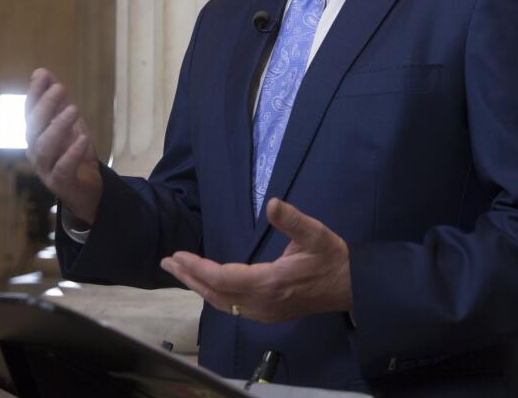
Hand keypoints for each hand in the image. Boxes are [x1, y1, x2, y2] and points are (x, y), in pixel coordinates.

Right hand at [25, 68, 102, 225]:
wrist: (86, 189)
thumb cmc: (74, 153)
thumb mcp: (70, 124)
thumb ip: (58, 102)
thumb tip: (43, 73)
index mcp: (35, 135)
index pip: (30, 111)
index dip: (35, 93)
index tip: (41, 74)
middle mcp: (35, 150)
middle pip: (34, 127)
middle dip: (45, 106)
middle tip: (59, 88)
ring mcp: (45, 168)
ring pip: (44, 147)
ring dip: (58, 127)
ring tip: (73, 110)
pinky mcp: (60, 182)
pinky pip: (63, 168)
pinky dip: (72, 153)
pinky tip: (83, 139)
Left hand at [161, 198, 352, 323]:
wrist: (349, 287)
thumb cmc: (332, 258)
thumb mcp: (316, 234)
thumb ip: (293, 220)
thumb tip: (272, 203)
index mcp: (271, 283)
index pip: (223, 278)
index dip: (198, 268)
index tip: (178, 255)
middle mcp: (261, 303)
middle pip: (215, 294)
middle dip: (189, 277)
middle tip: (167, 261)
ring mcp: (263, 312)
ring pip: (221, 303)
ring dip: (198, 286)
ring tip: (180, 271)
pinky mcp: (266, 315)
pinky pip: (231, 307)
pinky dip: (213, 294)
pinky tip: (206, 284)